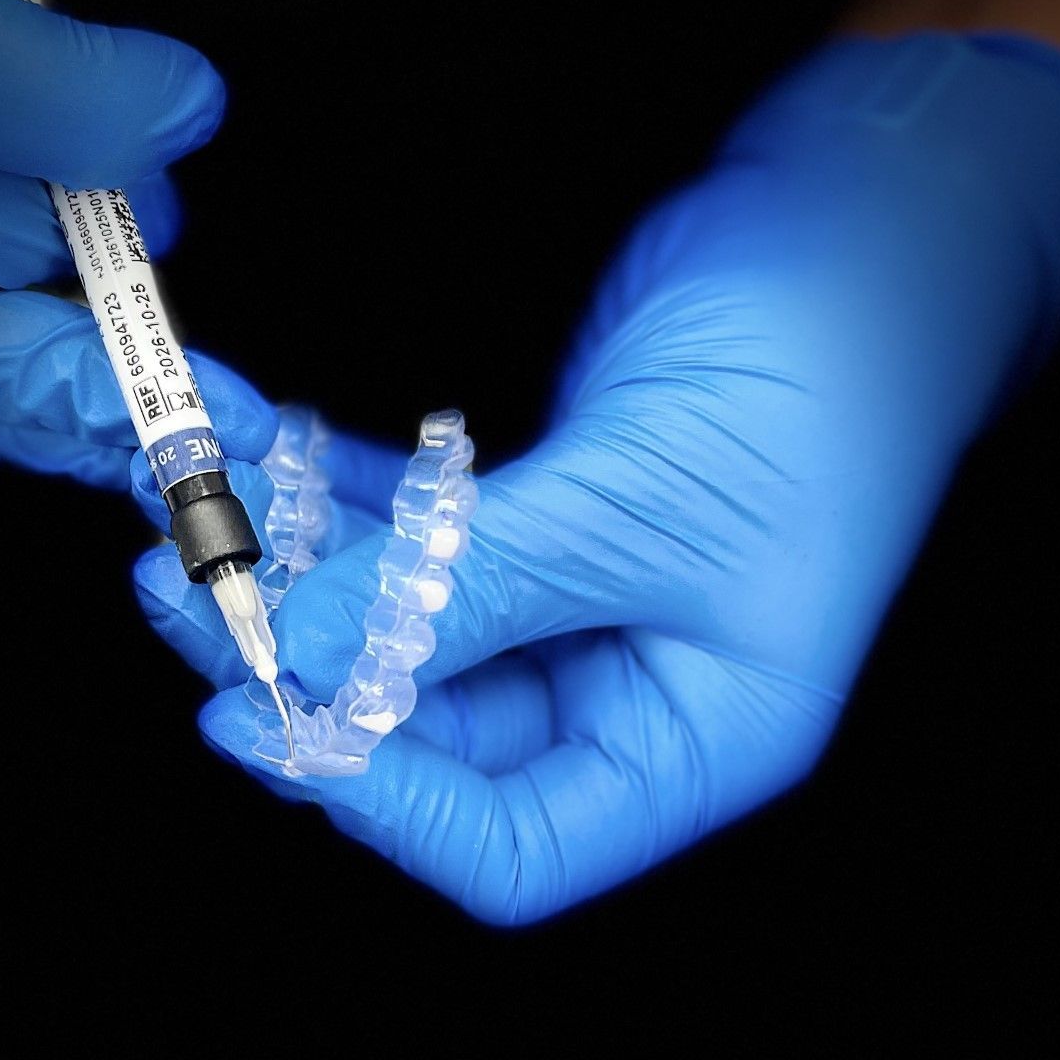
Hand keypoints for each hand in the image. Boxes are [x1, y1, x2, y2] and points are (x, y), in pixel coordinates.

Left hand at [135, 33, 1059, 920]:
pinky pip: (410, 531)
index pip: (509, 846)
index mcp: (696, 739)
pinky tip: (255, 435)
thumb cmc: (828, 369)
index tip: (259, 710)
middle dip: (299, 660)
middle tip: (181, 581)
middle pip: (427, 734)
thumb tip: (298, 656)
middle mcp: (630, 689)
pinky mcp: (543, 511)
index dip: (378, 800)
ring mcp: (581, 599)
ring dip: (292, 566)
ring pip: (398, 626)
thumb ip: (467, 589)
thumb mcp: (645, 500)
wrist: (878, 213)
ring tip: (190, 493)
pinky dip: (329, 489)